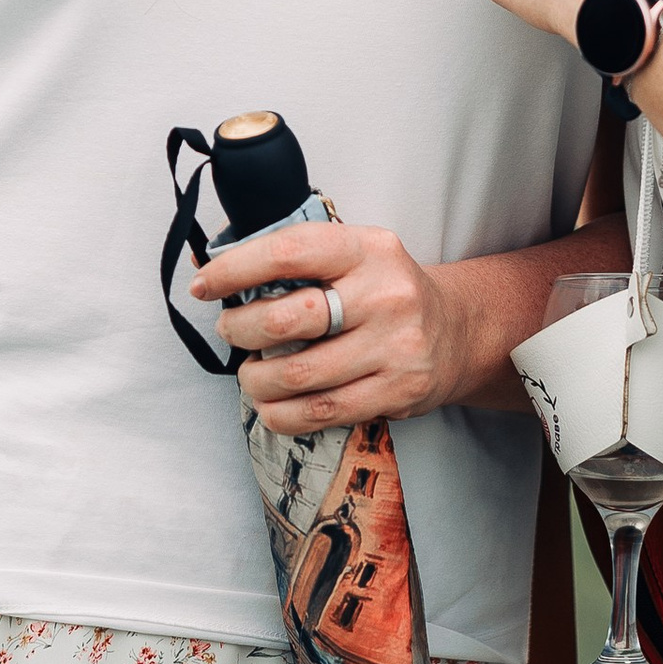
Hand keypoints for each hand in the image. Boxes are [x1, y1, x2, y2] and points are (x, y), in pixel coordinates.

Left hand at [191, 222, 470, 431]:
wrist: (458, 331)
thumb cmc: (384, 290)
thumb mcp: (353, 255)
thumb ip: (294, 258)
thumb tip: (208, 265)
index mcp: (368, 249)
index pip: (290, 252)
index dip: (236, 269)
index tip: (204, 285)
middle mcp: (385, 295)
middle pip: (288, 319)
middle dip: (240, 329)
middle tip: (231, 331)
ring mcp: (395, 347)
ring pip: (298, 374)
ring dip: (256, 379)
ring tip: (250, 374)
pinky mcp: (397, 392)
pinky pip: (321, 413)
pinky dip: (281, 414)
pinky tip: (270, 405)